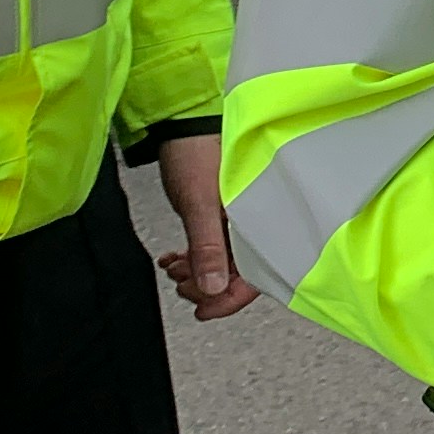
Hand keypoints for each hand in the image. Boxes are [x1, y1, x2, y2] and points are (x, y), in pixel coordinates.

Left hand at [153, 134, 256, 317]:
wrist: (182, 123)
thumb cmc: (197, 152)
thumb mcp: (200, 204)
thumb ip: (208, 248)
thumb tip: (212, 289)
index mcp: (260, 219)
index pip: (257, 275)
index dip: (230, 298)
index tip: (203, 310)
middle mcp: (254, 223)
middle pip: (240, 273)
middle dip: (207, 286)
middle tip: (181, 285)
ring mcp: (238, 220)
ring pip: (224, 263)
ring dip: (197, 273)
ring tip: (174, 269)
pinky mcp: (223, 215)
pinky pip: (213, 248)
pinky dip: (192, 258)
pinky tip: (174, 259)